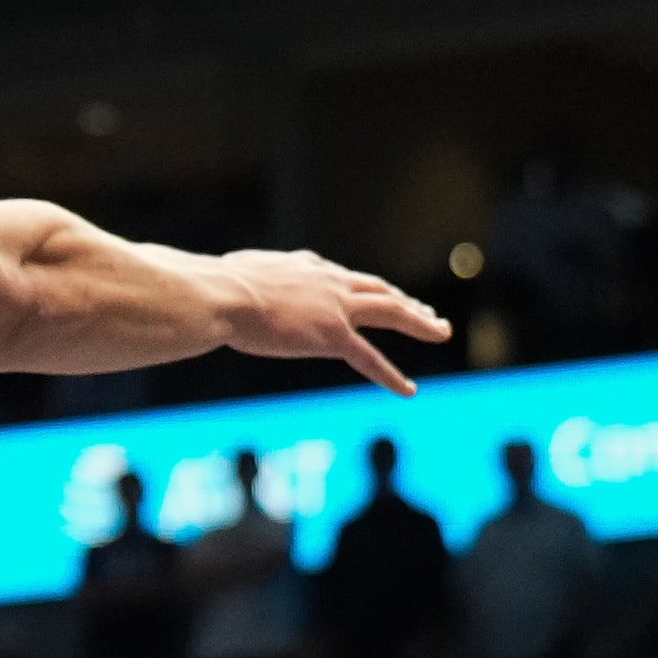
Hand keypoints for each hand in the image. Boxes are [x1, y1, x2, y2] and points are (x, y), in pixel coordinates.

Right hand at [210, 249, 451, 396]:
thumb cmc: (215, 287)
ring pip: (391, 311)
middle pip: (378, 288)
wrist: (222, 295)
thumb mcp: (235, 275)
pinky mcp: (333, 336)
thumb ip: (244, 282)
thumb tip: (218, 285)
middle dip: (405, 300)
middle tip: (427, 311)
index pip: (343, 277)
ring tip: (441, 331)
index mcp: (306, 266)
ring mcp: (335, 308)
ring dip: (420, 321)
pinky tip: (410, 390)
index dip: (364, 287)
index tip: (375, 293)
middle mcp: (328, 280)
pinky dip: (392, 375)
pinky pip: (372, 358)